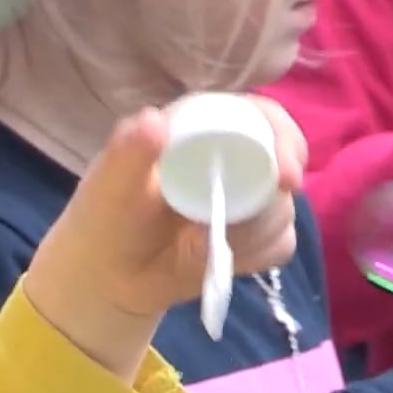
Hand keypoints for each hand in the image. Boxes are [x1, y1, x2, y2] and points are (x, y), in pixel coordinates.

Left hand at [25, 107, 300, 376]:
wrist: (110, 275)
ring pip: (284, 210)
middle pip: (283, 164)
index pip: (261, 117)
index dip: (281, 138)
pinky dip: (256, 256)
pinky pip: (280, 244)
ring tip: (200, 249)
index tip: (285, 175)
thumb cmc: (107, 217)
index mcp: (205, 127)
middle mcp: (235, 157)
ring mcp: (250, 198)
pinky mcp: (257, 236)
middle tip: (240, 227)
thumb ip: (128, 151)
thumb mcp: (110, 183)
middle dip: (272, 198)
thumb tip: (155, 120)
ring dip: (253, 234)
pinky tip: (220, 262)